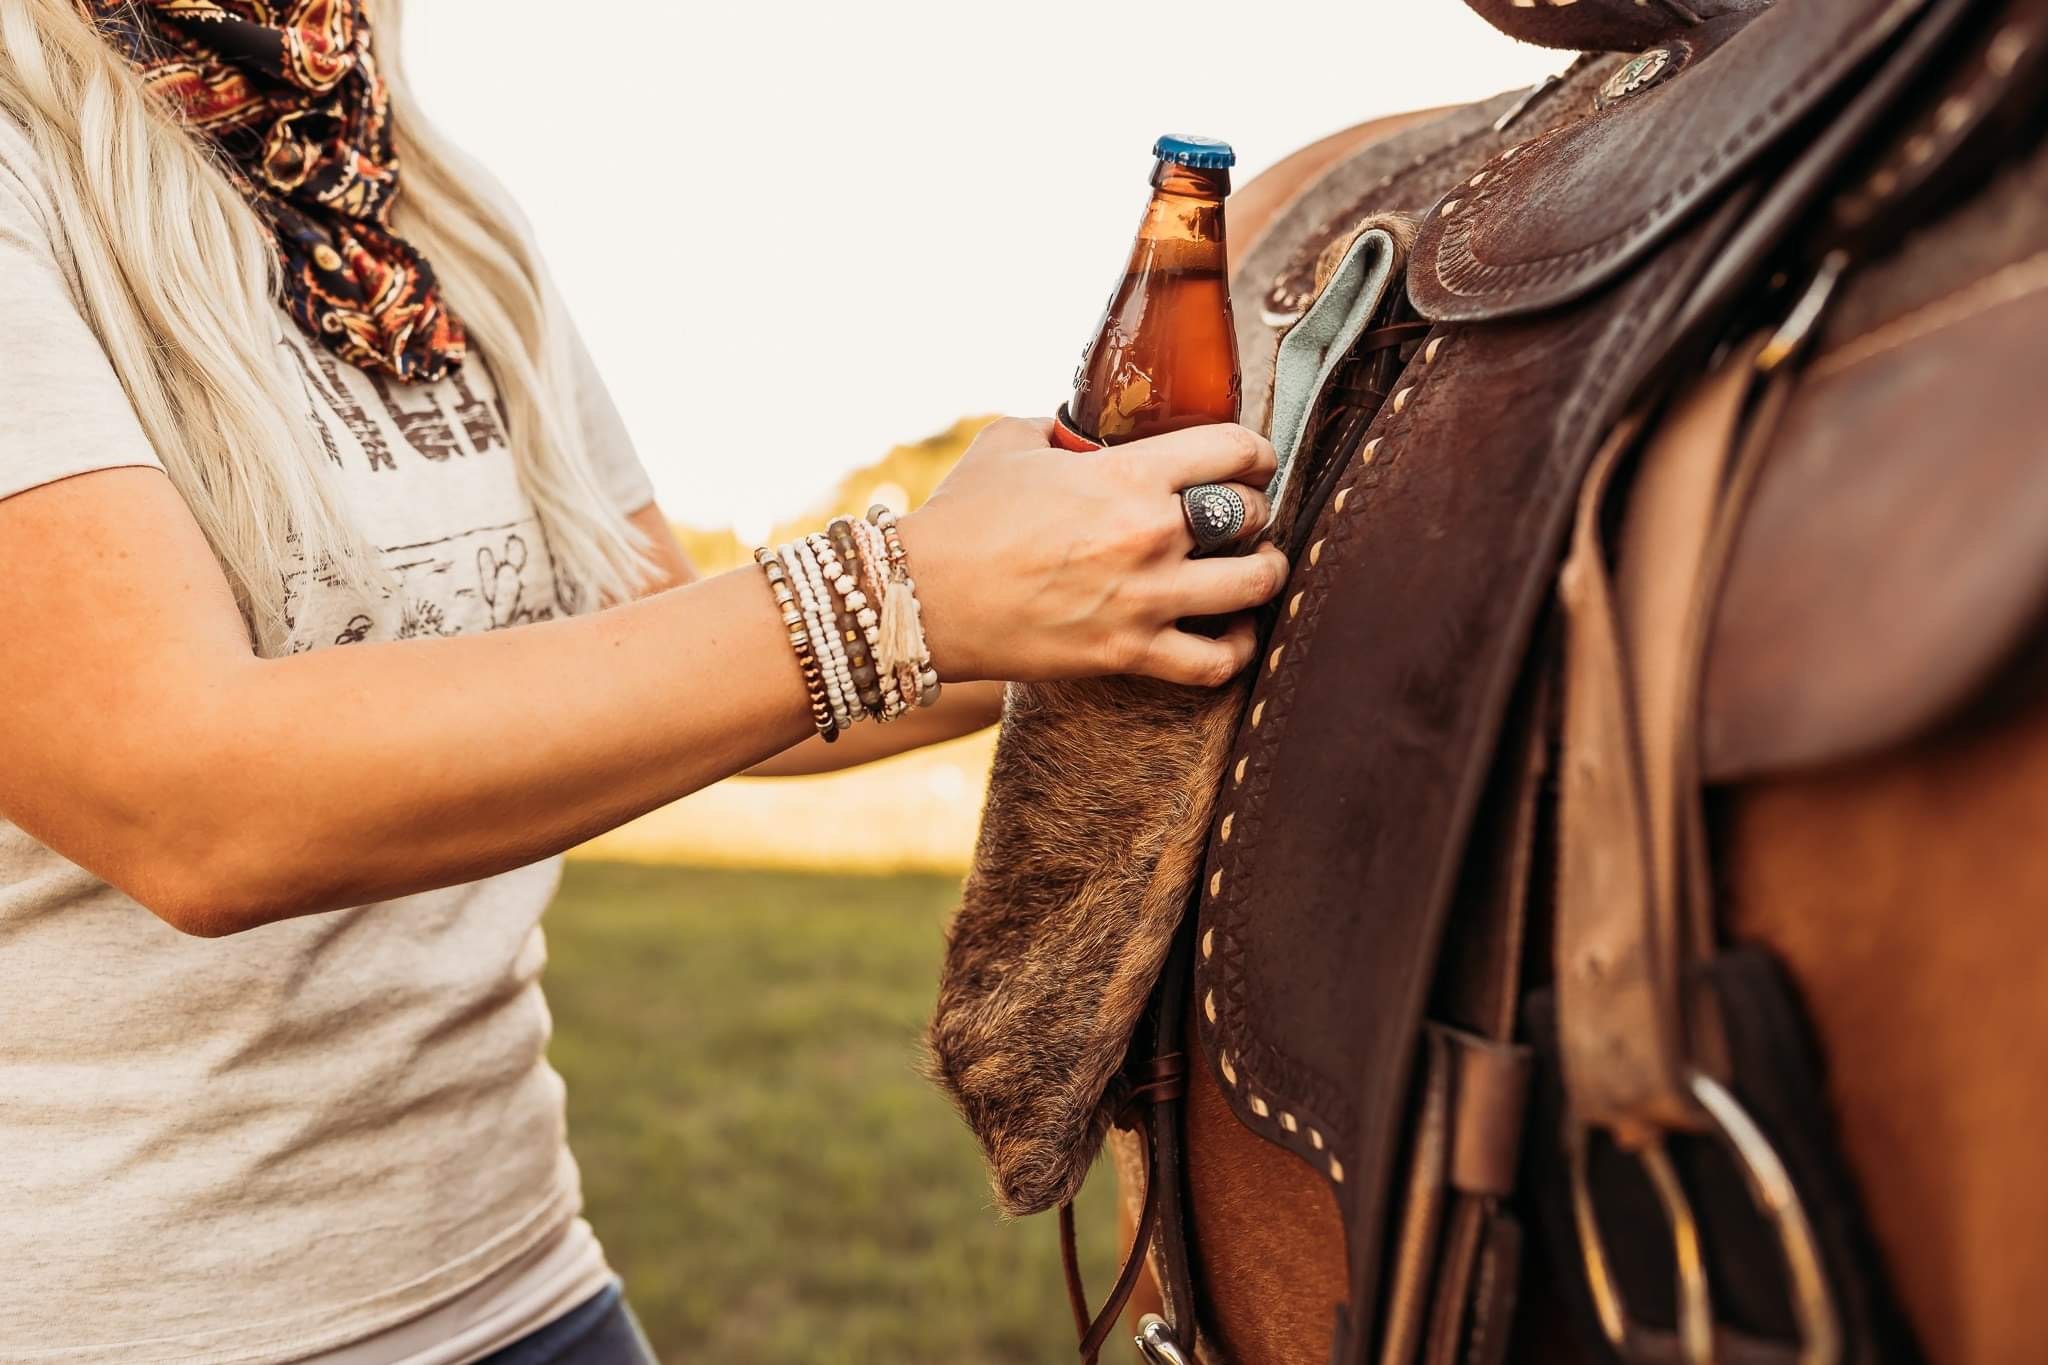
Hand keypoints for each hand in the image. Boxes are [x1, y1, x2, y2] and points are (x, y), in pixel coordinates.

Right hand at [897, 417, 1287, 685]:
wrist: (923, 598)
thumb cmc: (961, 517)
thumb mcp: (1009, 442)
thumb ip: (1058, 428)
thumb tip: (1077, 429)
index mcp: (1127, 475)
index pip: (1234, 450)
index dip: (1257, 453)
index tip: (1256, 462)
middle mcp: (1148, 536)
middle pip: (1252, 515)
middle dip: (1255, 511)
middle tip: (1244, 518)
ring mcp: (1144, 599)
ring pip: (1255, 584)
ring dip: (1265, 573)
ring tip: (1256, 570)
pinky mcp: (1128, 655)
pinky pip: (1216, 662)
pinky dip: (1235, 649)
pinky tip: (1229, 632)